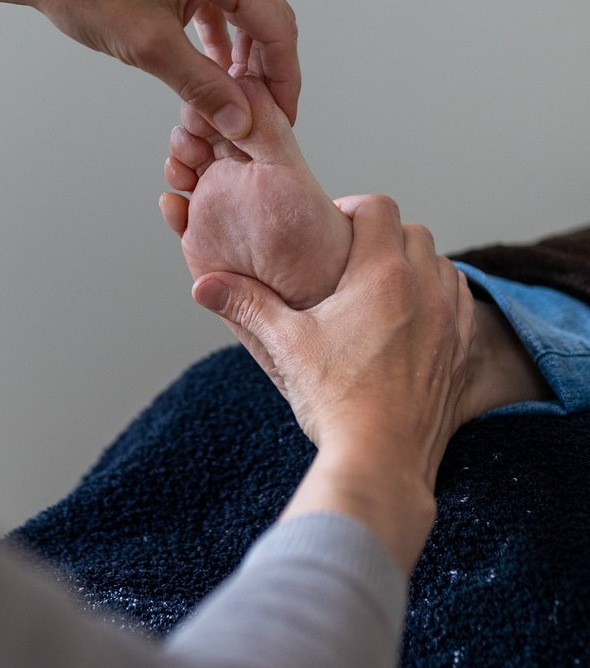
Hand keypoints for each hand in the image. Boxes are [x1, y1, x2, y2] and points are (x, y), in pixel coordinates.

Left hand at [0, 0, 298, 139]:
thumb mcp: (150, 49)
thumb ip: (203, 88)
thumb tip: (241, 120)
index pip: (276, 24)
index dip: (284, 77)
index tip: (284, 116)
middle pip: (264, 15)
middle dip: (264, 69)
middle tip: (261, 115)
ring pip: (242, 9)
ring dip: (241, 55)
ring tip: (236, 99)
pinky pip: (217, 0)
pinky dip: (219, 36)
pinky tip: (213, 68)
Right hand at [192, 194, 475, 490]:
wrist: (382, 459)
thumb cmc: (336, 401)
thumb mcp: (285, 345)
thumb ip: (247, 305)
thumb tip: (204, 284)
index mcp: (382, 275)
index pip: (380, 208)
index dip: (354, 208)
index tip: (332, 229)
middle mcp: (424, 289)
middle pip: (414, 230)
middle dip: (384, 235)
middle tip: (351, 258)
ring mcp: (451, 320)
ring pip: (442, 264)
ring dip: (415, 264)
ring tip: (381, 287)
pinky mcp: (462, 351)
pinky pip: (460, 302)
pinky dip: (439, 297)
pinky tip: (412, 319)